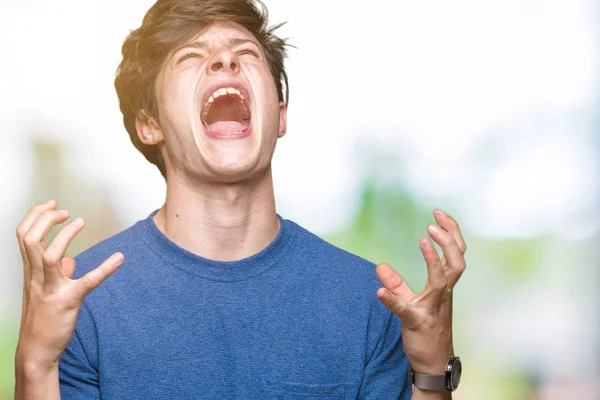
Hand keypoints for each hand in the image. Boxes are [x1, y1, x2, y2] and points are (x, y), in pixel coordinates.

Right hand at [15, 200, 123, 371]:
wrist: (37, 351)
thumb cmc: (42, 319)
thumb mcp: (45, 292)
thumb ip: (57, 273)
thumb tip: (70, 259)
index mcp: (30, 271)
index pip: (23, 235)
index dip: (35, 216)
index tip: (53, 205)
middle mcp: (36, 277)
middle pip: (29, 239)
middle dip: (45, 219)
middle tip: (64, 211)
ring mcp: (50, 289)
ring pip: (49, 256)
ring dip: (65, 235)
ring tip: (80, 222)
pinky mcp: (68, 302)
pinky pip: (87, 282)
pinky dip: (104, 268)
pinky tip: (119, 258)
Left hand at [376, 209, 466, 373]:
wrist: (432, 364)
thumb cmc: (424, 331)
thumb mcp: (409, 303)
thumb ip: (396, 284)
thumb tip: (380, 266)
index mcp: (443, 287)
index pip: (455, 255)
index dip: (451, 233)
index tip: (439, 213)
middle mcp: (443, 295)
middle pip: (457, 262)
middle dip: (450, 239)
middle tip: (435, 219)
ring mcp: (432, 309)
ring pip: (444, 281)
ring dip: (434, 259)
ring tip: (424, 238)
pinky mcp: (417, 324)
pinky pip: (406, 310)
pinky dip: (393, 300)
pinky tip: (379, 292)